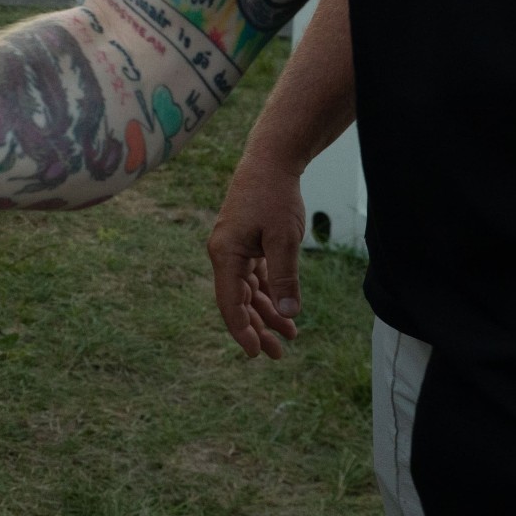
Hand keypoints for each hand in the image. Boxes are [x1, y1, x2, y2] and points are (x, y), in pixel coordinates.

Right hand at [207, 149, 305, 358]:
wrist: (270, 161)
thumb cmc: (275, 197)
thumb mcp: (284, 240)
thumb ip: (284, 278)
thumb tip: (288, 314)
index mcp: (225, 255)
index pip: (231, 303)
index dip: (242, 331)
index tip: (256, 354)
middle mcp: (224, 255)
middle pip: (238, 302)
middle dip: (257, 329)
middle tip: (278, 354)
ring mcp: (235, 249)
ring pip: (248, 291)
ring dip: (267, 313)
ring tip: (290, 335)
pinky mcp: (246, 243)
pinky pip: (255, 277)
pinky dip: (269, 293)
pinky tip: (285, 308)